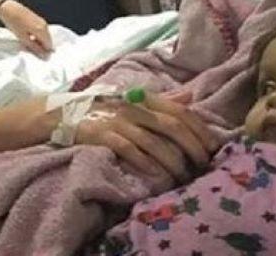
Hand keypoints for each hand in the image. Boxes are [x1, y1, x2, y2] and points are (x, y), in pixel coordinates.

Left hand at [0, 0, 53, 57]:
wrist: (8, 8)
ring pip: (45, 35)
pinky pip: (42, 30)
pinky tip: (28, 34)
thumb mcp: (23, 39)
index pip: (49, 45)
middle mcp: (45, 25)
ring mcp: (42, 21)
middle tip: (30, 47)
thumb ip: (35, 47)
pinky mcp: (38, 18)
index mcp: (42, 30)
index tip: (35, 53)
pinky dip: (37, 34)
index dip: (44, 51)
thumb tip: (45, 55)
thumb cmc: (15, 24)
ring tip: (28, 41)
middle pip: (48, 40)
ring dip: (39, 40)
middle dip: (41, 46)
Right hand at [74, 92, 220, 182]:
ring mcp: (118, 121)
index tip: (214, 147)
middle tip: (203, 166)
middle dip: (192, 147)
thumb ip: (162, 100)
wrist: (61, 113)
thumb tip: (190, 99)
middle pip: (172, 127)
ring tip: (183, 177)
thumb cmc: (103, 108)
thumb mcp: (133, 99)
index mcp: (145, 98)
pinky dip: (145, 162)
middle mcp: (134, 107)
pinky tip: (156, 175)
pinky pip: (129, 150)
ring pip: (154, 142)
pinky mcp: (102, 135)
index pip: (180, 112)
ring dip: (172, 162)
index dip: (200, 130)